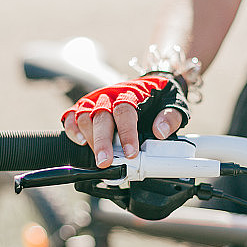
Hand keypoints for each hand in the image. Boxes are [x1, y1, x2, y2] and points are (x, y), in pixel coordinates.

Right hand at [61, 75, 188, 167]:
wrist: (150, 84)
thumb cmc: (159, 96)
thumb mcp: (174, 103)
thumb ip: (170, 117)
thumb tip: (160, 131)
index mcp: (132, 92)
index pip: (125, 111)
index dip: (126, 133)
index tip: (130, 153)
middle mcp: (110, 95)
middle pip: (101, 116)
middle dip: (102, 142)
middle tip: (105, 162)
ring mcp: (96, 100)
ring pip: (85, 117)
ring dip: (89, 139)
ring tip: (98, 158)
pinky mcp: (86, 107)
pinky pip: (72, 116)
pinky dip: (72, 129)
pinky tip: (80, 142)